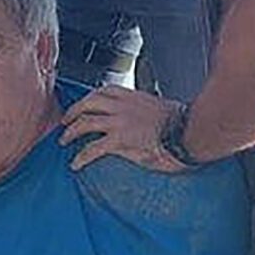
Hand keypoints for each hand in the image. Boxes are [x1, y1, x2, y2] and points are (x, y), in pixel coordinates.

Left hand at [58, 85, 189, 172]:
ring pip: (85, 122)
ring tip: (64, 140)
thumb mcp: (163, 108)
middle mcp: (123, 106)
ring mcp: (120, 122)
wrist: (190, 133)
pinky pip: (93, 148)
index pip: (105, 90)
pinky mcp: (120, 141)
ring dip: (71, 131)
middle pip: (88, 102)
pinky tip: (76, 164)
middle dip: (74, 111)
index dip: (91, 97)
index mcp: (134, 97)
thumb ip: (149, 109)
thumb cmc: (184, 124)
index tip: (85, 104)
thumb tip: (151, 116)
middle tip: (66, 121)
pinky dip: (81, 156)